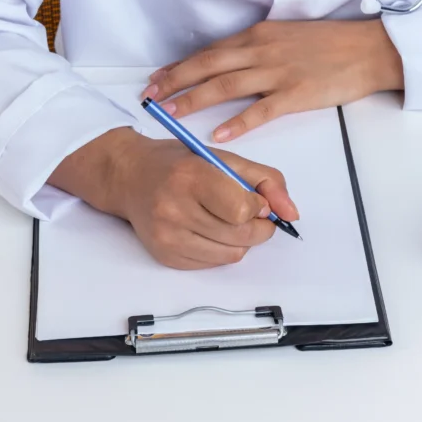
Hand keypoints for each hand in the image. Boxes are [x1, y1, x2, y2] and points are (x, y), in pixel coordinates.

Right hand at [49, 129, 296, 269]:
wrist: (130, 177)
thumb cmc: (179, 163)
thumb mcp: (224, 158)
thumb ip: (265, 181)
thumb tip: (291, 214)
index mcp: (190, 177)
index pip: (241, 210)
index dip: (256, 207)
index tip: (252, 199)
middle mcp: (174, 209)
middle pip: (241, 236)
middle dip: (257, 227)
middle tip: (251, 215)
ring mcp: (167, 236)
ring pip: (231, 255)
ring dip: (240, 241)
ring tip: (227, 221)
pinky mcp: (165, 256)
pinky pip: (212, 264)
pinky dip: (220, 250)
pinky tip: (207, 230)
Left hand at [142, 19, 403, 141]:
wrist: (369, 49)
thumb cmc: (328, 44)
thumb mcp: (284, 37)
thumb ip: (255, 49)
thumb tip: (226, 63)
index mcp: (257, 36)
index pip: (208, 52)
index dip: (178, 67)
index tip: (155, 79)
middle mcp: (261, 51)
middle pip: (207, 66)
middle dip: (174, 82)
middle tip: (149, 98)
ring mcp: (277, 72)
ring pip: (225, 86)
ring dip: (194, 100)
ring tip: (169, 114)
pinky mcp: (296, 94)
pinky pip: (260, 110)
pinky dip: (238, 123)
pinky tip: (218, 134)